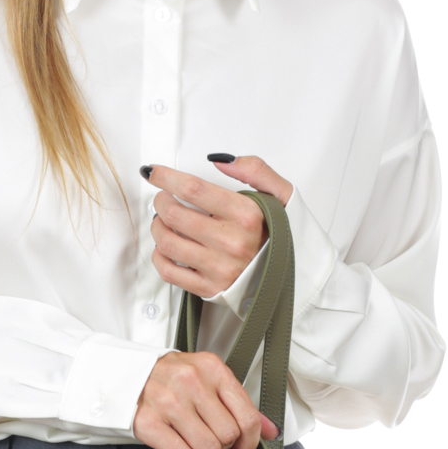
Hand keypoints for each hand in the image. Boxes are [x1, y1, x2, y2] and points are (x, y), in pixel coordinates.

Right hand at [133, 351, 279, 448]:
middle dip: (223, 446)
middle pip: (228, 436)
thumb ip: (241, 404)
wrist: (126, 374)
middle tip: (210, 440)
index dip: (250, 440)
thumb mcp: (208, 380)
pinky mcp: (149, 424)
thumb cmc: (172, 379)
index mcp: (212, 369)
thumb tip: (272, 432)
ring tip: (193, 442)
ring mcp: (168, 403)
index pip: (247, 416)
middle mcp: (191, 382)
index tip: (242, 446)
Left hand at [143, 155, 293, 296]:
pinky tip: (165, 247)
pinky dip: (159, 256)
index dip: (166, 177)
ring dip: (157, 226)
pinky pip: (169, 272)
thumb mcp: (281, 195)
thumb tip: (220, 159)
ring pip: (167, 242)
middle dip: (161, 200)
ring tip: (163, 220)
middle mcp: (231, 242)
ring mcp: (218, 268)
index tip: (154, 172)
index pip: (194, 189)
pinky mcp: (209, 288)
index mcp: (247, 216)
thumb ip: (255, 170)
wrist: (293, 277)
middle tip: (163, 197)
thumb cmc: (281, 235)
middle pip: (174, 214)